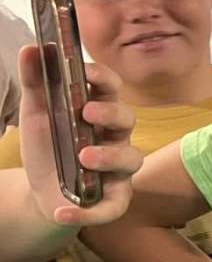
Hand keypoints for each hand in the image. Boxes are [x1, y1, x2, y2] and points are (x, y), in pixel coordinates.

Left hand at [17, 45, 142, 226]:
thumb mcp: (36, 114)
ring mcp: (118, 171)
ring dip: (110, 157)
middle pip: (128, 120)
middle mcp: (116, 139)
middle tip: (87, 112)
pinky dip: (87, 213)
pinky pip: (110, 208)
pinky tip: (63, 212)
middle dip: (111, 114)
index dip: (104, 78)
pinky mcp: (113, 201)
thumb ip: (36, 82)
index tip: (86, 72)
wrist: (40, 193)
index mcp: (100, 113)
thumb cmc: (49, 149)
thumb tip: (31, 47)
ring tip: (84, 157)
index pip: (111, 89)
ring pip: (131, 160)